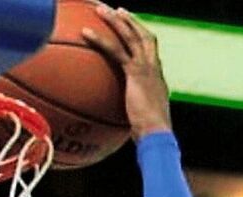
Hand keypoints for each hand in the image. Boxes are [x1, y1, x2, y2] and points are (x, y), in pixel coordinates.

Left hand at [80, 6, 171, 139]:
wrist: (158, 136)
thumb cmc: (151, 138)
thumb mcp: (144, 127)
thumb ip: (135, 120)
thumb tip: (127, 131)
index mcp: (158, 80)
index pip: (151, 54)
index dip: (142, 39)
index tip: (131, 30)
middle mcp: (154, 70)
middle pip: (143, 36)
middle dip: (130, 20)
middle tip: (117, 10)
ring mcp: (146, 68)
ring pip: (130, 36)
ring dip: (114, 20)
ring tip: (99, 8)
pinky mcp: (136, 73)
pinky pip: (114, 50)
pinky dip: (99, 39)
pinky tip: (84, 32)